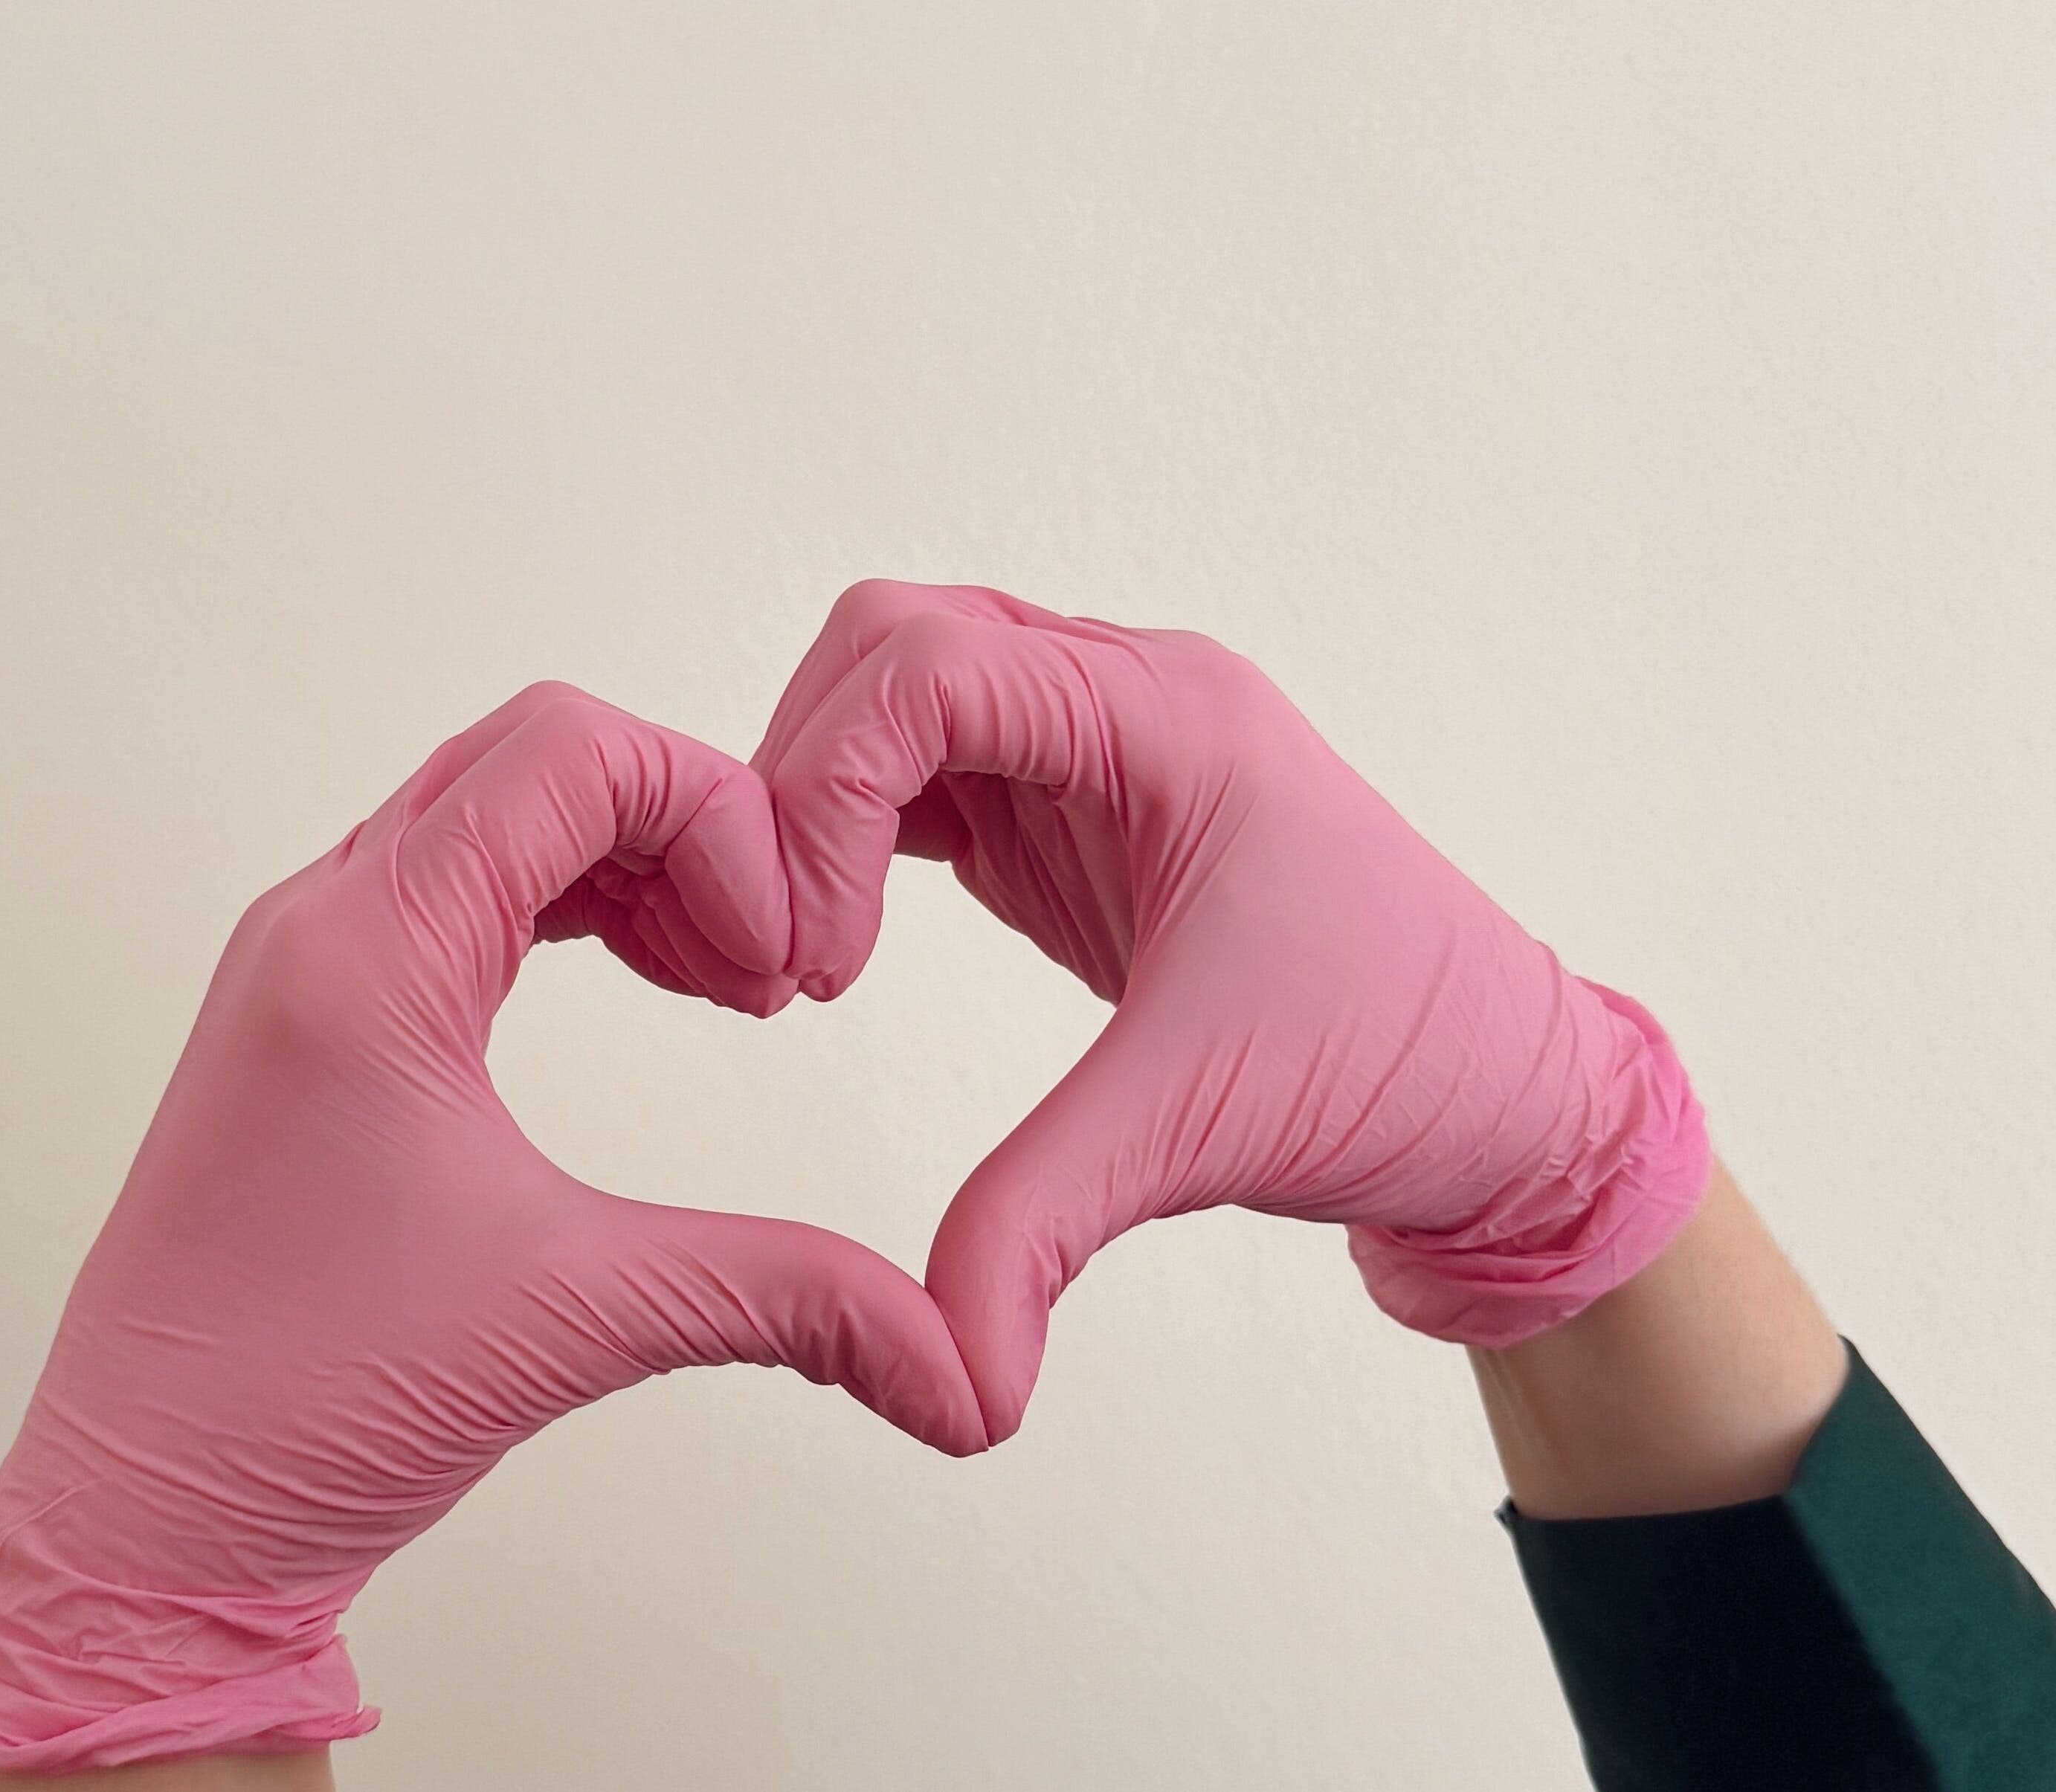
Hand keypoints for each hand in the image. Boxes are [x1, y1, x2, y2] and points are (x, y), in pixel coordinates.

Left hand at [0, 682, 985, 1773]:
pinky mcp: (314, 1019)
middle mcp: (320, 925)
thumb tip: (959, 1366)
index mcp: (366, 954)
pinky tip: (651, 986)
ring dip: (634, 867)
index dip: (719, 818)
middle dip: (689, 833)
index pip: (570, 755)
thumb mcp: (578, 1320)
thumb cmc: (302, 1409)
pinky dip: (573, 907)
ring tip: (728, 984)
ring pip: (497, 816)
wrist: (143, 1522)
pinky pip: (462, 889)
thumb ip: (788, 1301)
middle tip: (768, 968)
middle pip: (538, 759)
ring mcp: (305, 966)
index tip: (778, 961)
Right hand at [754, 581, 1710, 1441]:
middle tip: (791, 951)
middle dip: (805, 779)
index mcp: (1172, 718)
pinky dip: (859, 833)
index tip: (819, 960)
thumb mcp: (1200, 1129)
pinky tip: (845, 944)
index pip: (928, 669)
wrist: (1508, 1098)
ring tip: (808, 955)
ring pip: (899, 692)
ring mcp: (1103, 751)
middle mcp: (1133, 700)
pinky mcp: (1079, 816)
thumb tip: (947, 1384)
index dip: (827, 794)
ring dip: (823, 800)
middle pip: (893, 644)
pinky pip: (928, 770)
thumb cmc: (1398, 1069)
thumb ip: (1042, 1224)